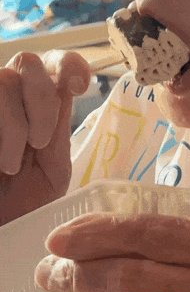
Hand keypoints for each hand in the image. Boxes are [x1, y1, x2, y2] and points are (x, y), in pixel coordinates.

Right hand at [0, 50, 90, 224]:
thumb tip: (66, 88)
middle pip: (28, 62)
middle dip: (42, 101)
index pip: (54, 62)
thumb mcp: (53, 168)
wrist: (3, 230)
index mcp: (40, 104)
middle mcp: (11, 96)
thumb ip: (59, 128)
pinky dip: (1, 131)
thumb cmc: (23, 203)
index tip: (79, 86)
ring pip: (4, 79)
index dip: (69, 63)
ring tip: (11, 164)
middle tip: (39, 142)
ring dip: (15, 124)